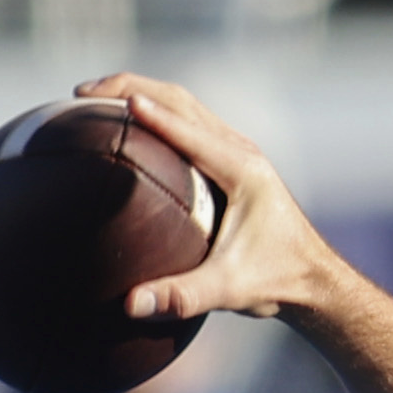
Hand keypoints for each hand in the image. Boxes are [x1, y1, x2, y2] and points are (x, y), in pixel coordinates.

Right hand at [73, 75, 345, 323]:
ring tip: (92, 98)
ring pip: (184, 106)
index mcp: (242, 170)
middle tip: (79, 94)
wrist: (313, 281)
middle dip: (129, 88)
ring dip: (140, 93)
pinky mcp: (232, 162)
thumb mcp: (228, 291)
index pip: (187, 129)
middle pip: (181, 102)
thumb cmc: (276, 282)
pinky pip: (188, 123)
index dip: (146, 112)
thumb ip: (181, 297)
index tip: (100, 99)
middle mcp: (241, 152)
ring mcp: (237, 152)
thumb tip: (130, 304)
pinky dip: (155, 113)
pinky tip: (126, 126)